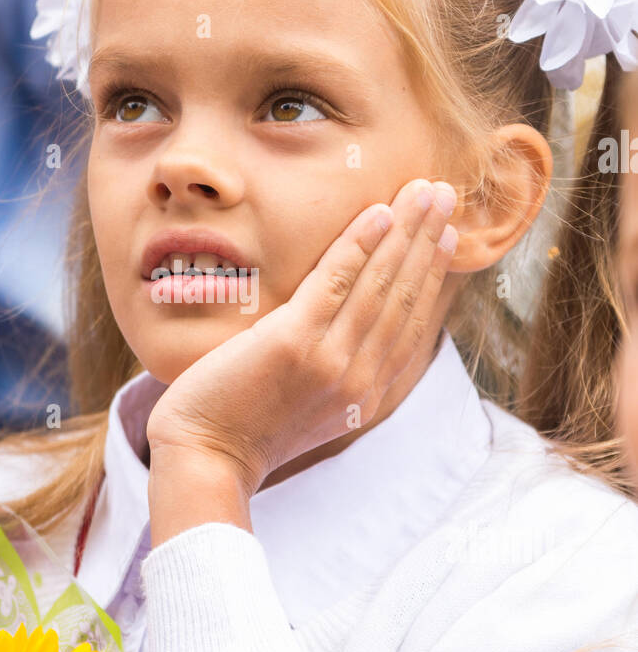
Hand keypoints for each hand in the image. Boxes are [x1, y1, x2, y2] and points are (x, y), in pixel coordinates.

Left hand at [145, 178, 457, 504]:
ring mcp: (330, 361)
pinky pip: (336, 283)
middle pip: (405, 297)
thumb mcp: (302, 407)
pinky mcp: (294, 344)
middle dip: (428, 241)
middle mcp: (359, 378)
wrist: (205, 461)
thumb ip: (328, 373)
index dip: (430, 276)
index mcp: (364, 394)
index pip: (409, 324)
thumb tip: (335, 336)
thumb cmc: (239, 432)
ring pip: (381, 284)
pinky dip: (361, 245)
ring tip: (427, 191)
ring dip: (408, 231)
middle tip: (446, 195)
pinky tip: (380, 212)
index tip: (444, 237)